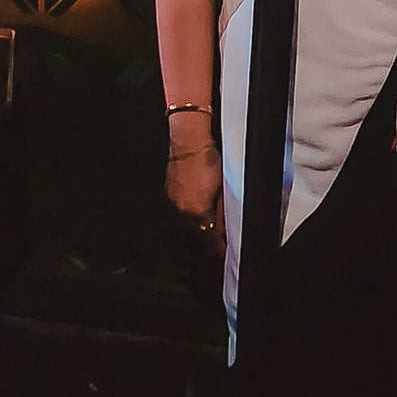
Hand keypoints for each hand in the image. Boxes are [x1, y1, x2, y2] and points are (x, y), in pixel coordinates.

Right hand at [165, 121, 224, 250]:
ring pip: (188, 225)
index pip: (209, 238)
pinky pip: (181, 212)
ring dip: (198, 232)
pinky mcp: (170, 193)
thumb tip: (225, 230)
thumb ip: (223, 212)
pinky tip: (196, 216)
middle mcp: (182, 210)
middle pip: (196, 235)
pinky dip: (190, 217)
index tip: (224, 254)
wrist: (189, 142)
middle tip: (216, 252)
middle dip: (207, 244)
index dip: (218, 248)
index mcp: (197, 211)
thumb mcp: (223, 189)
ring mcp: (174, 202)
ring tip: (208, 237)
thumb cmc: (207, 160)